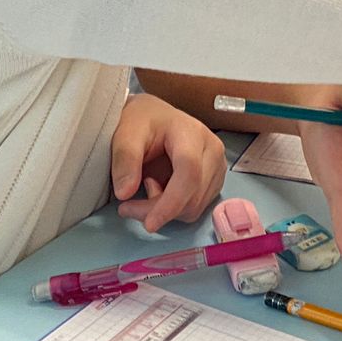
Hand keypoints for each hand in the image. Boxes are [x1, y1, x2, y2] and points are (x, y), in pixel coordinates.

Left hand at [110, 93, 226, 231]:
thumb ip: (124, 160)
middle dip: (159, 210)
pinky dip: (174, 209)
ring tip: (146, 187)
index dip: (171, 202)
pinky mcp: (214, 181)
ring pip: (195, 207)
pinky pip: (196, 208)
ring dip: (166, 210)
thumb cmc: (142, 121)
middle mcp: (213, 150)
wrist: (154, 117)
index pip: (189, 173)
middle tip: (127, 207)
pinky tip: (160, 189)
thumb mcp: (125, 133)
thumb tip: (125, 193)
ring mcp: (217, 167)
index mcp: (192, 133)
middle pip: (193, 195)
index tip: (149, 223)